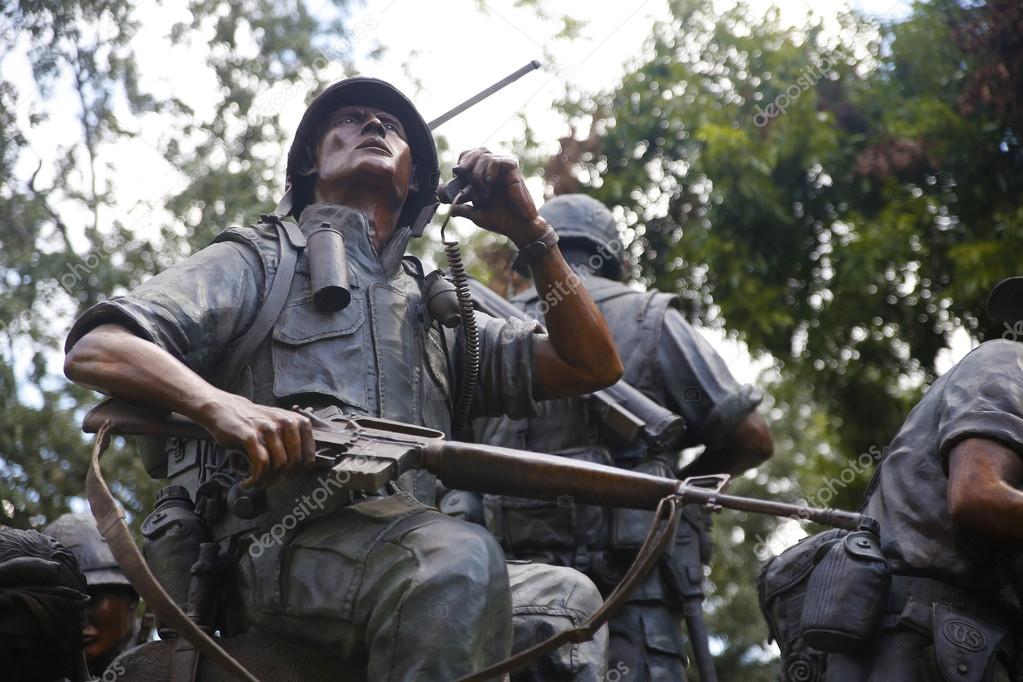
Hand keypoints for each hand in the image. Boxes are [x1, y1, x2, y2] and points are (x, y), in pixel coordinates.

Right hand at [196, 391, 315, 486]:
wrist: (226, 409)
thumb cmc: (255, 423)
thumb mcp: (281, 426)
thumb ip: (294, 442)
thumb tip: (301, 472)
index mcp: (299, 422)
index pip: (308, 458)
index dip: (297, 473)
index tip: (285, 478)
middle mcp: (287, 423)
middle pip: (294, 464)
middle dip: (282, 478)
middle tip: (269, 483)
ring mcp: (268, 429)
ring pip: (279, 464)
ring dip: (267, 480)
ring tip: (258, 483)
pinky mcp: (251, 435)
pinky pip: (261, 463)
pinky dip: (256, 477)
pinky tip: (248, 482)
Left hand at [448, 148, 545, 245]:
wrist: (515, 226)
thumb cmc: (500, 219)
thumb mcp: (475, 213)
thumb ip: (462, 207)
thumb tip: (447, 206)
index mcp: (484, 176)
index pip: (470, 156)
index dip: (462, 161)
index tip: (456, 175)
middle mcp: (493, 169)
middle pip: (477, 151)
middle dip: (466, 161)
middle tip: (461, 173)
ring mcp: (503, 168)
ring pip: (485, 155)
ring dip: (477, 173)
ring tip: (482, 192)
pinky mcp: (513, 169)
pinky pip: (498, 160)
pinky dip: (490, 169)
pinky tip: (489, 182)